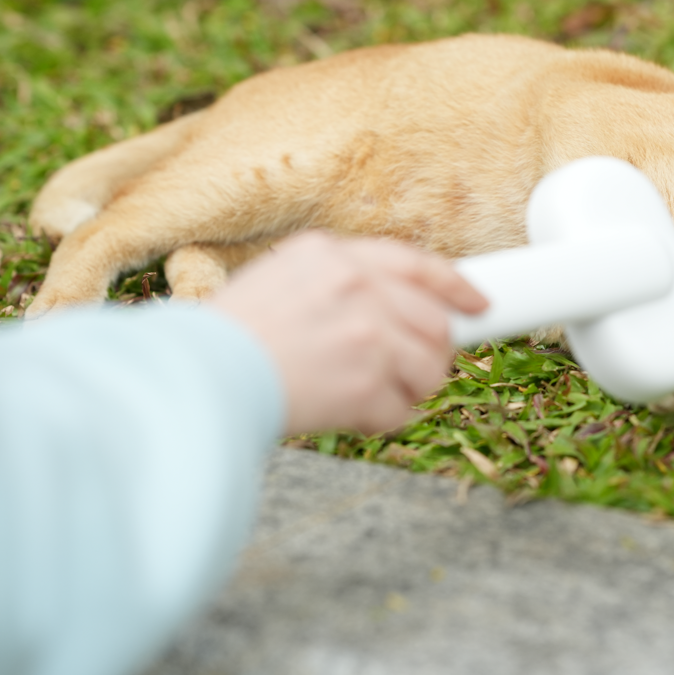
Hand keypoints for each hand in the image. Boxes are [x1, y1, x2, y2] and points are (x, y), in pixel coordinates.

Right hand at [208, 232, 486, 435]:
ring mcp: (366, 334)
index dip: (456, 287)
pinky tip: (342, 413)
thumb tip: (401, 309)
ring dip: (406, 389)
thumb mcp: (281, 281)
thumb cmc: (230, 339)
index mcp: (333, 255)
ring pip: (430, 368)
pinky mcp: (367, 382)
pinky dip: (379, 419)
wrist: (195, 381)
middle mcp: (357, 287)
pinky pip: (402, 409)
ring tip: (363, 394)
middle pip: (435, 322)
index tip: (478, 304)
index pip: (417, 263)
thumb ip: (341, 284)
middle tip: (406, 371)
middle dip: (430, 353)